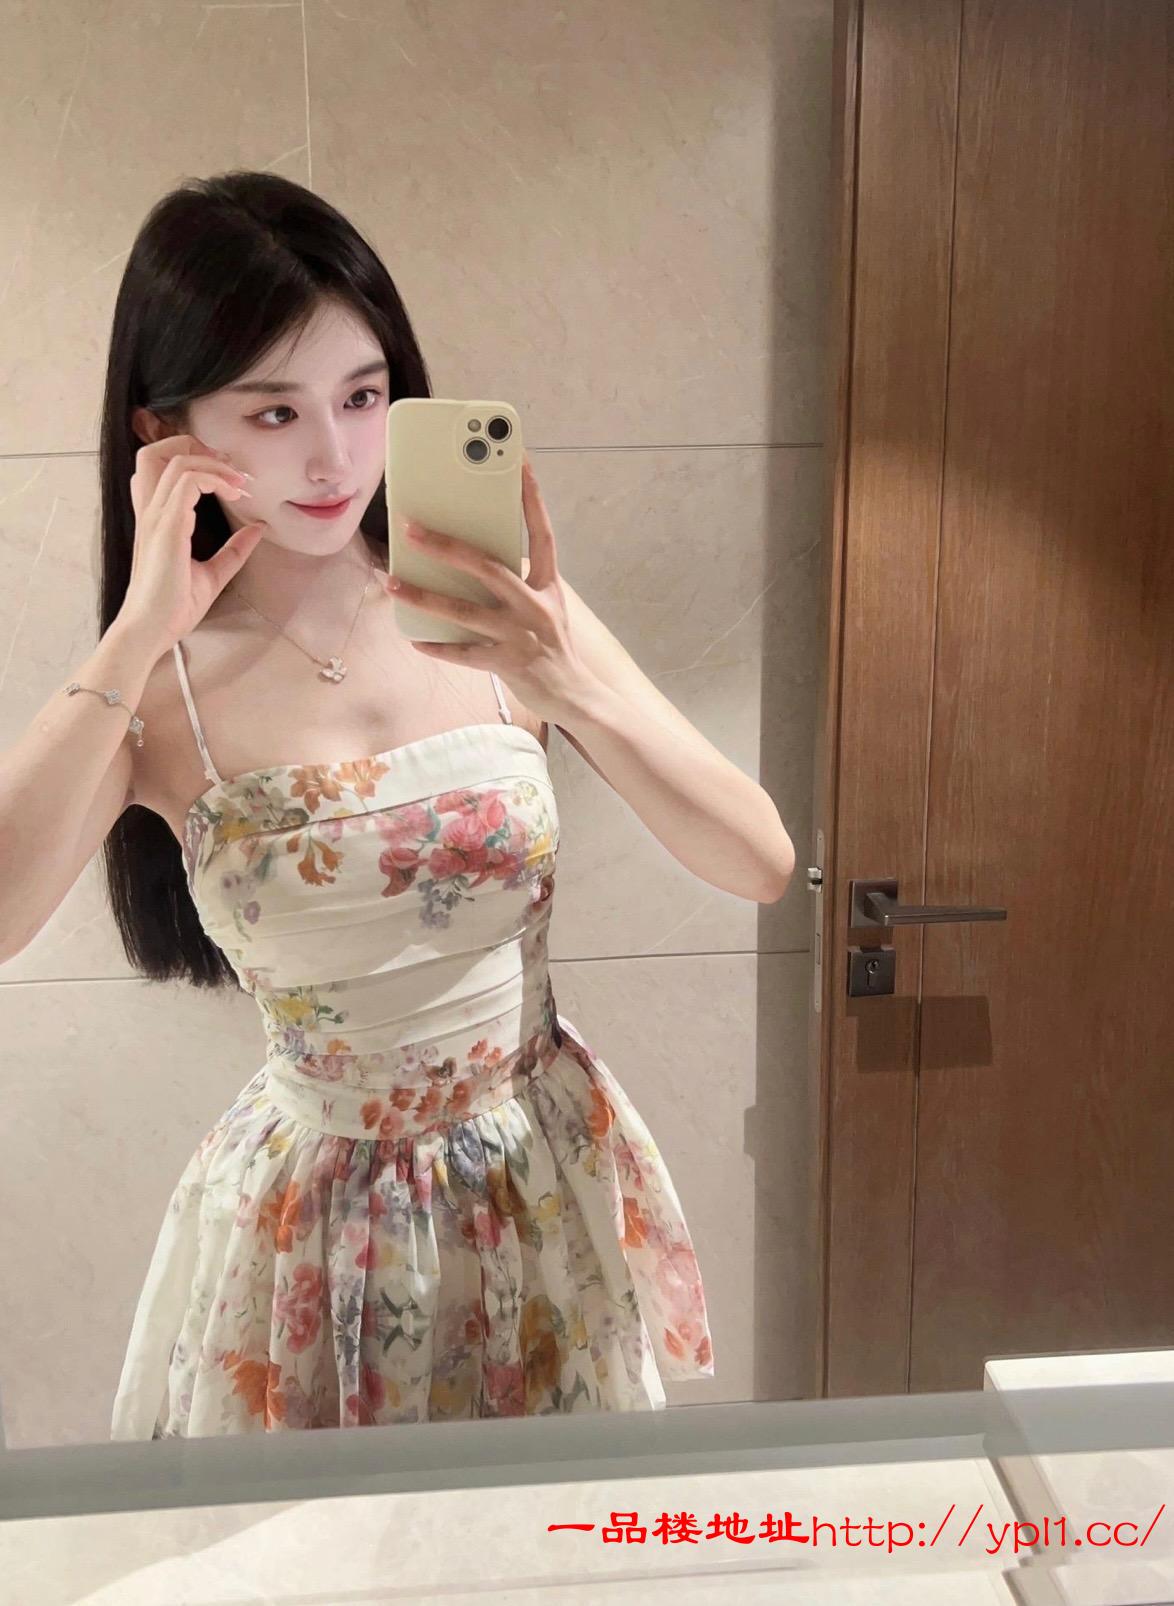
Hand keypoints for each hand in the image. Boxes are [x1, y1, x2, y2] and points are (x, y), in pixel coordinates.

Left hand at [386, 453, 593, 725]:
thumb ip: (517, 580)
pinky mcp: (507, 663)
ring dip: (424, 597)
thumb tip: (469, 555)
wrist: (575, 695)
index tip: (518, 461)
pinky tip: (415, 641)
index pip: (541, 533)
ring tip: (392, 583)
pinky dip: (438, 648)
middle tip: (410, 529)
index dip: (531, 497)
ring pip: (463, 612)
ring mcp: (520, 635)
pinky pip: (463, 654)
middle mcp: (535, 605)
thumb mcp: (545, 605)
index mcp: (548, 584)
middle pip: (487, 568)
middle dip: (446, 547)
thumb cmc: (551, 643)